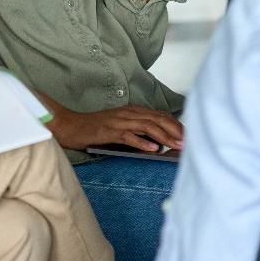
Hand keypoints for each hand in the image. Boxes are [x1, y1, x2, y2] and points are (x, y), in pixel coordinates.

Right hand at [44, 97, 183, 152]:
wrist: (71, 126)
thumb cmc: (95, 128)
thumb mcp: (119, 126)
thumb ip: (137, 130)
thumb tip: (157, 143)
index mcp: (132, 111)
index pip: (159, 115)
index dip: (175, 124)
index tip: (188, 135)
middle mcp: (128, 113)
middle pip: (157, 119)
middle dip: (175, 130)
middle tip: (188, 142)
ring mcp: (119, 121)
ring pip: (147, 126)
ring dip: (164, 137)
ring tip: (176, 146)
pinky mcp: (110, 131)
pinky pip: (129, 136)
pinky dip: (143, 142)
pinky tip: (153, 149)